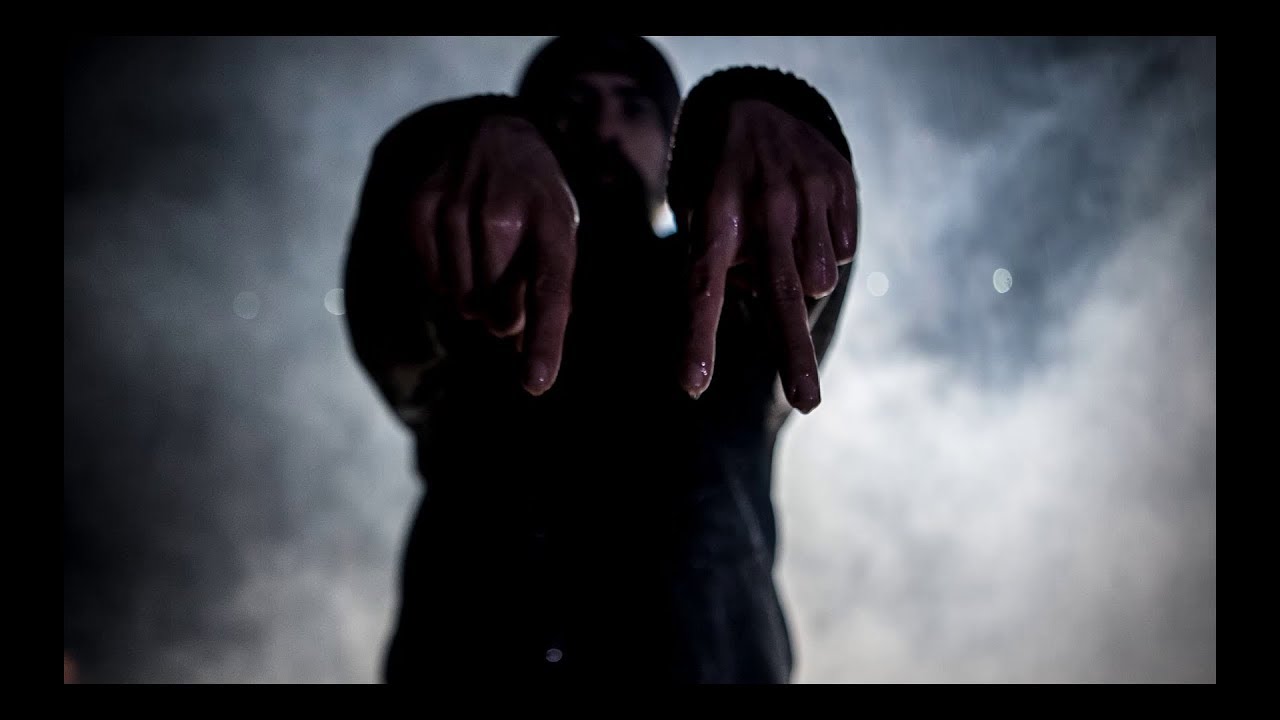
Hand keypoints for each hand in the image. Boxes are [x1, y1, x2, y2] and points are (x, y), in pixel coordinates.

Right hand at [409, 115, 579, 394]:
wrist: (495, 134)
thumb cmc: (534, 205)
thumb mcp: (557, 238)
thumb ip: (547, 300)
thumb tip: (530, 374)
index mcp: (551, 222)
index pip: (548, 293)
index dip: (545, 343)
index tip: (536, 384)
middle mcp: (503, 211)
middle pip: (498, 313)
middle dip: (506, 314)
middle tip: (510, 277)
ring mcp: (455, 206)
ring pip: (461, 302)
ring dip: (473, 297)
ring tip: (485, 256)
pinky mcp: (416, 208)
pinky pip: (429, 283)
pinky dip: (444, 281)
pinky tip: (457, 250)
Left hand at [681, 99, 857, 412]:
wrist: (755, 104)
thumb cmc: (718, 182)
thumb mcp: (701, 216)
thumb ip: (724, 265)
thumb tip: (765, 303)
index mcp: (714, 217)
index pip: (703, 289)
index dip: (699, 339)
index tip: (693, 385)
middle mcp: (762, 206)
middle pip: (781, 295)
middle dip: (794, 354)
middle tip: (806, 403)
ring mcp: (807, 194)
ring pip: (819, 278)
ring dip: (801, 278)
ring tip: (779, 240)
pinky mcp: (840, 185)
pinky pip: (843, 251)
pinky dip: (824, 251)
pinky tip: (804, 220)